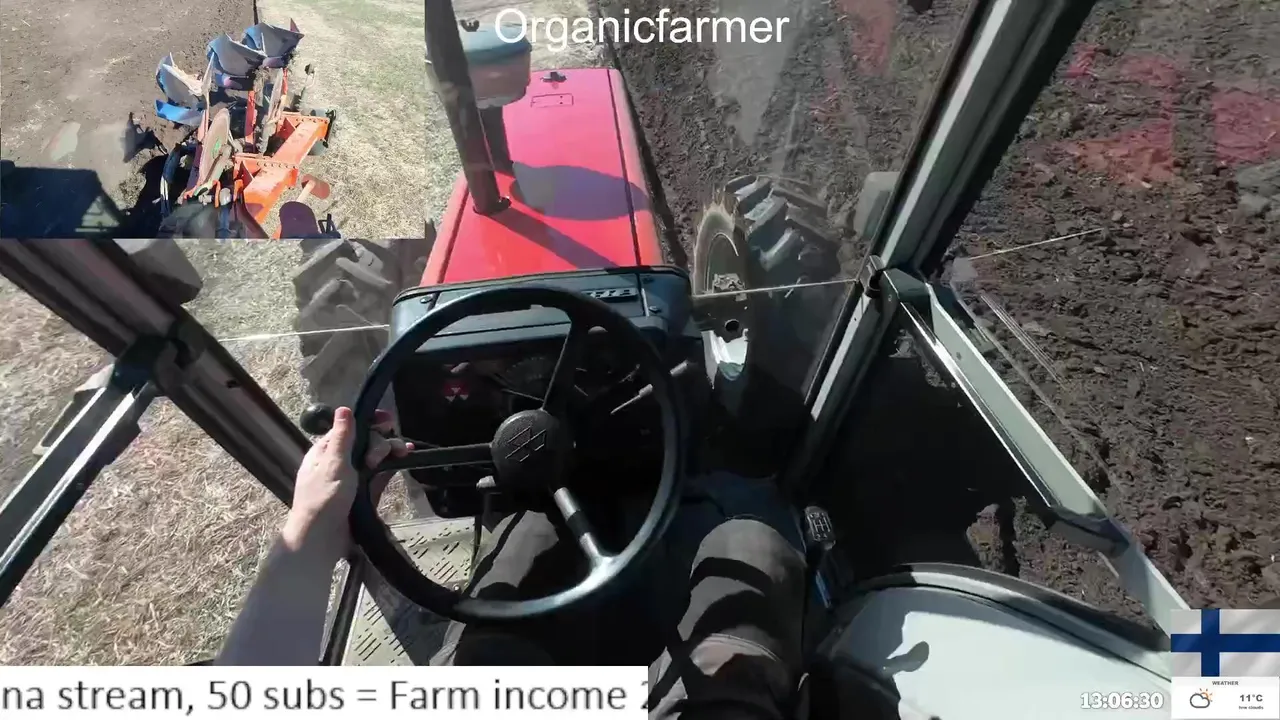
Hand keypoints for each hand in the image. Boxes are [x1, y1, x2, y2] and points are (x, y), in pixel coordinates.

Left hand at [283, 406, 412, 560]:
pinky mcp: (363, 492)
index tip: (387, 420)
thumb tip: (344, 408)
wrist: (323, 539)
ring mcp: (352, 477)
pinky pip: (380, 474)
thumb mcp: (334, 464)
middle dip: (380, 440)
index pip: (350, 428)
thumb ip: (342, 437)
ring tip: (401, 454)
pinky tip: (405, 458)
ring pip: (375, 456)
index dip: (369, 421)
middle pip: (365, 441)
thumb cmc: (324, 500)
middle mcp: (339, 461)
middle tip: (382, 455)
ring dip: (389, 451)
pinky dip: (392, 465)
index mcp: (326, 451)